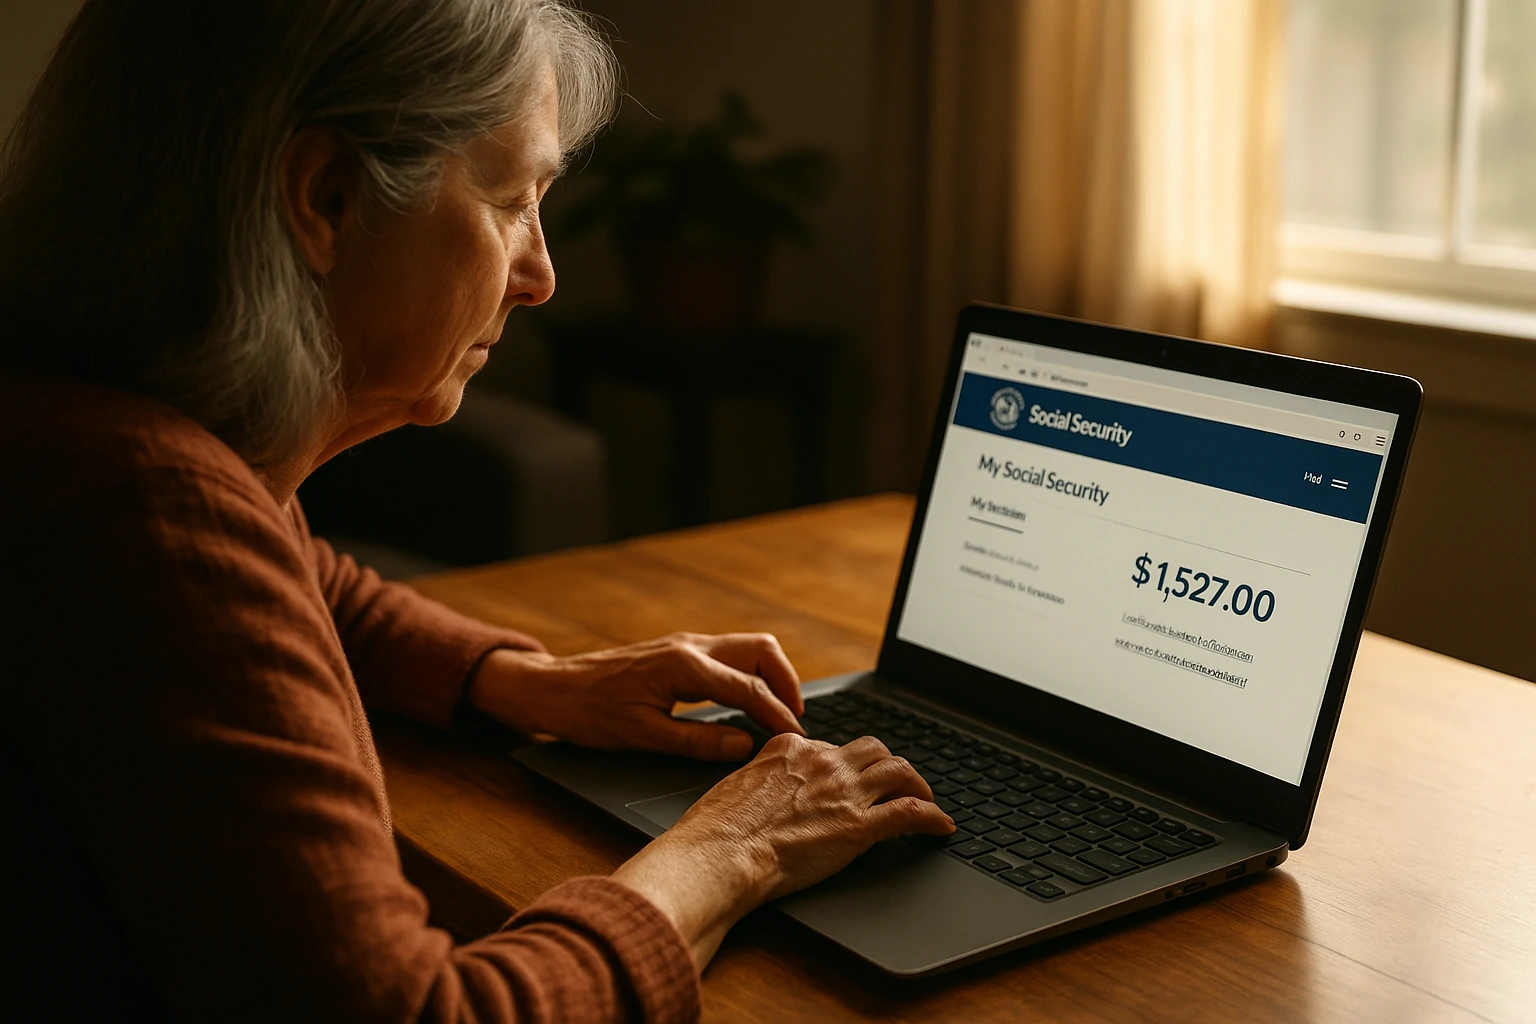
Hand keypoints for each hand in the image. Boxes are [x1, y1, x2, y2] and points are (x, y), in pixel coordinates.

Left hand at [468, 632, 805, 759]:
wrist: (552, 689)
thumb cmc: (589, 713)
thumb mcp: (642, 736)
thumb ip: (697, 741)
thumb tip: (743, 746)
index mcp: (684, 666)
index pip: (749, 689)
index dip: (779, 716)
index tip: (798, 740)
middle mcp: (690, 646)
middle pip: (761, 650)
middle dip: (787, 683)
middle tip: (795, 722)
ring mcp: (686, 645)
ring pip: (748, 649)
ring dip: (771, 677)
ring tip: (779, 715)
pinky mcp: (679, 652)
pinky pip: (729, 656)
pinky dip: (751, 676)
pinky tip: (748, 704)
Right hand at [610, 733, 954, 967]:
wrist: (719, 854)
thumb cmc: (716, 830)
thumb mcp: (736, 784)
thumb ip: (762, 777)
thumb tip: (766, 786)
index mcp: (790, 748)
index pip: (831, 746)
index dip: (846, 764)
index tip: (850, 777)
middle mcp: (822, 761)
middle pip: (873, 750)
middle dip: (888, 765)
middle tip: (895, 783)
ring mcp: (844, 792)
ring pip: (899, 771)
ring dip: (917, 785)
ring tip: (925, 799)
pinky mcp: (859, 825)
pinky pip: (910, 812)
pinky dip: (932, 818)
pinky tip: (941, 827)